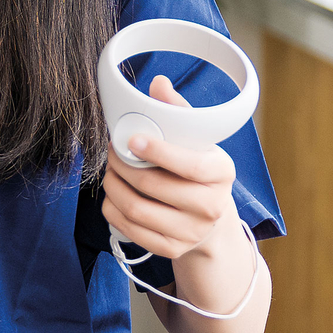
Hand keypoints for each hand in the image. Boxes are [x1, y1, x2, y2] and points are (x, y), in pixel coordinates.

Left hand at [101, 75, 239, 260]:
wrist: (210, 219)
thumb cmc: (196, 170)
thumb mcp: (195, 139)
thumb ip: (176, 111)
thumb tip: (158, 83)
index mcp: (222, 172)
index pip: (191, 166)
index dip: (157, 152)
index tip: (131, 140)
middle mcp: (212, 206)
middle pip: (153, 186)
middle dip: (122, 165)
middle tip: (112, 152)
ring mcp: (192, 232)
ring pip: (136, 209)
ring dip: (113, 186)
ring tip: (111, 171)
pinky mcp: (172, 249)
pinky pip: (129, 229)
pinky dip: (112, 209)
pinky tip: (114, 195)